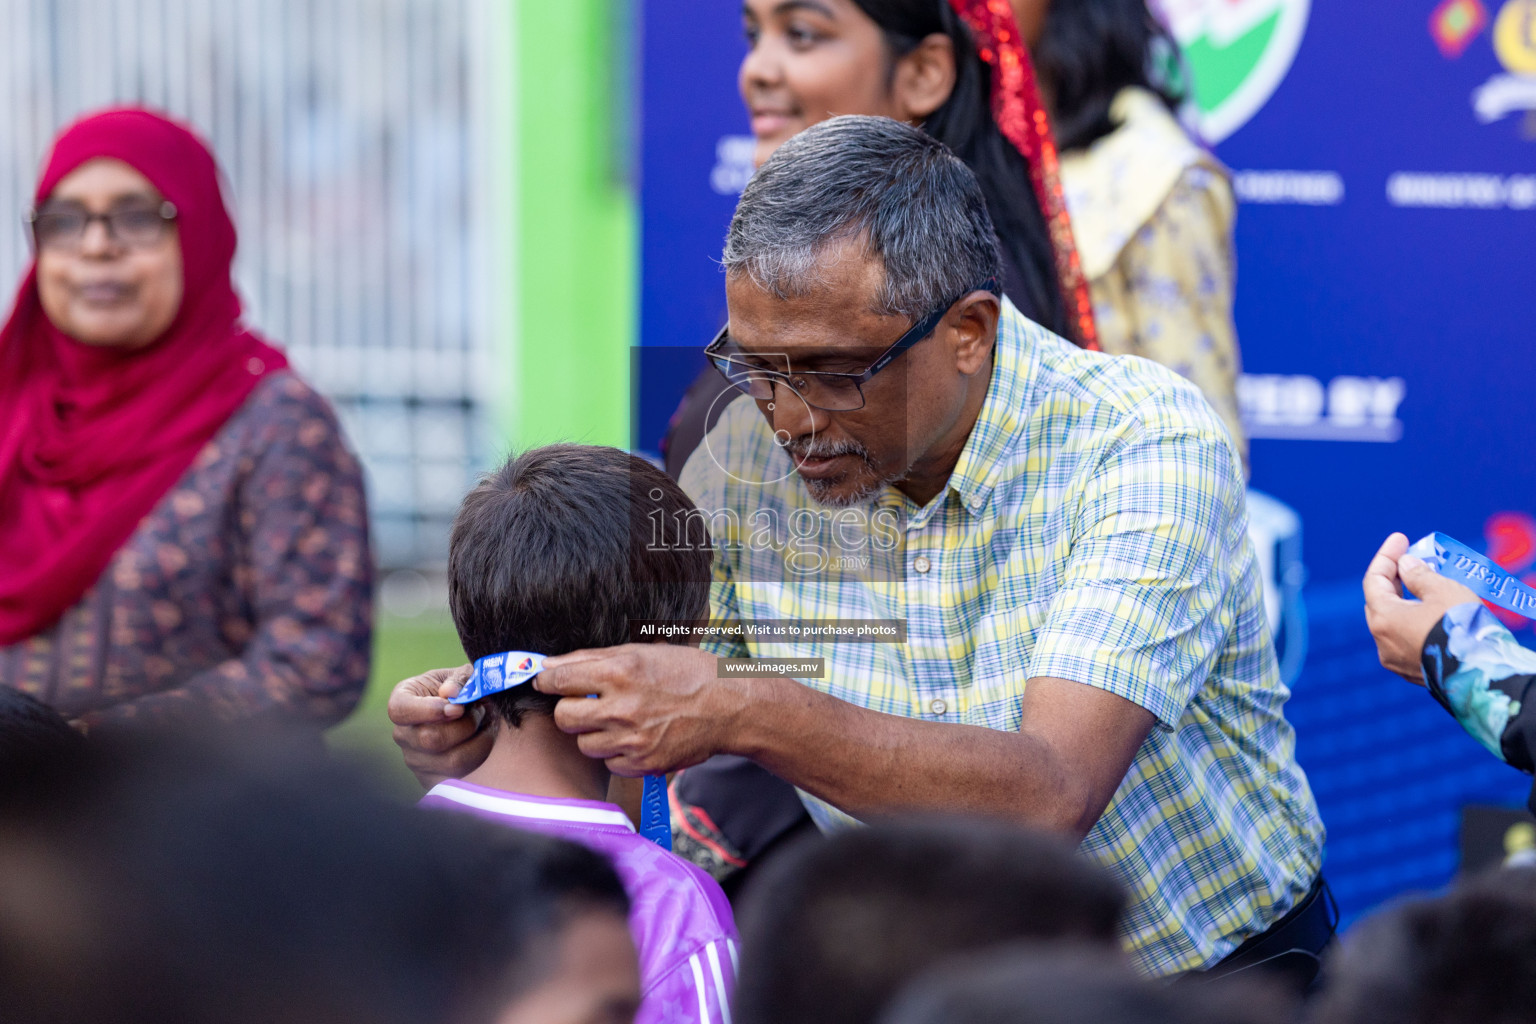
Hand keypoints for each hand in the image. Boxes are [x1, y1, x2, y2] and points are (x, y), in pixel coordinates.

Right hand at [387, 664, 492, 788]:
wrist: (472, 712)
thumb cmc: (462, 690)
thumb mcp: (463, 675)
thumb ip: (459, 680)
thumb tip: (449, 692)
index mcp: (402, 701)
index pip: (400, 711)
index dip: (429, 710)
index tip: (457, 707)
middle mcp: (403, 733)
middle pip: (430, 739)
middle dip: (465, 724)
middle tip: (480, 710)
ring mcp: (415, 759)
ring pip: (452, 760)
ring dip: (478, 740)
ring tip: (485, 723)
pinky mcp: (433, 779)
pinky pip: (462, 774)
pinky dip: (481, 754)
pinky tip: (483, 738)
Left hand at [533, 645, 732, 776]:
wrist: (728, 707)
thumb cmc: (686, 673)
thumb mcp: (642, 652)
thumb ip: (591, 658)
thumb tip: (548, 666)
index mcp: (620, 671)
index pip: (560, 680)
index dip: (547, 682)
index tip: (546, 683)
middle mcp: (622, 706)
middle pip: (563, 717)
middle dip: (569, 710)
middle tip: (585, 705)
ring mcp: (632, 739)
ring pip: (584, 744)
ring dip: (594, 733)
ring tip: (620, 720)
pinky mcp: (642, 764)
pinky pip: (609, 763)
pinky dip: (616, 752)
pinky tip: (636, 737)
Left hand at [1363, 533, 1478, 682]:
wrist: (1482, 673)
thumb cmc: (1461, 626)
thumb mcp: (1443, 590)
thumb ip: (1420, 575)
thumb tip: (1405, 565)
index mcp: (1383, 619)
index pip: (1374, 580)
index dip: (1387, 556)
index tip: (1401, 538)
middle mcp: (1382, 642)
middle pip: (1380, 601)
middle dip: (1393, 578)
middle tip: (1410, 559)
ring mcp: (1395, 660)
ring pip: (1393, 623)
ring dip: (1404, 601)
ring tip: (1424, 584)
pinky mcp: (1413, 672)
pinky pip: (1406, 640)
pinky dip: (1413, 622)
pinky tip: (1430, 612)